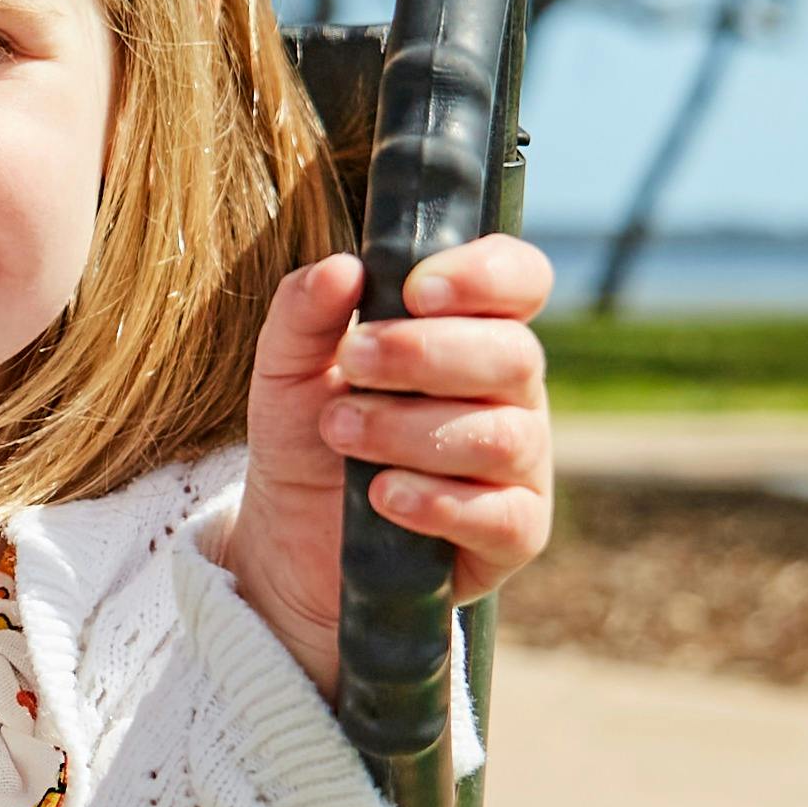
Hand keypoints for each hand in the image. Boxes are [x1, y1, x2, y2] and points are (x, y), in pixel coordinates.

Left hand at [233, 238, 557, 692]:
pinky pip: (502, 516)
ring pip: (501, 436)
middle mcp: (510, 392)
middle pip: (515, 356)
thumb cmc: (309, 434)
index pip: (521, 280)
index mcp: (473, 329)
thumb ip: (305, 312)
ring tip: (340, 432)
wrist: (292, 538)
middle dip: (425, 354)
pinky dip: (436, 502)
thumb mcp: (286, 367)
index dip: (485, 275)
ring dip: (410, 429)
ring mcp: (521, 464)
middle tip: (351, 362)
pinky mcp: (513, 534)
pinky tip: (383, 496)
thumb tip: (341, 268)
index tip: (413, 289)